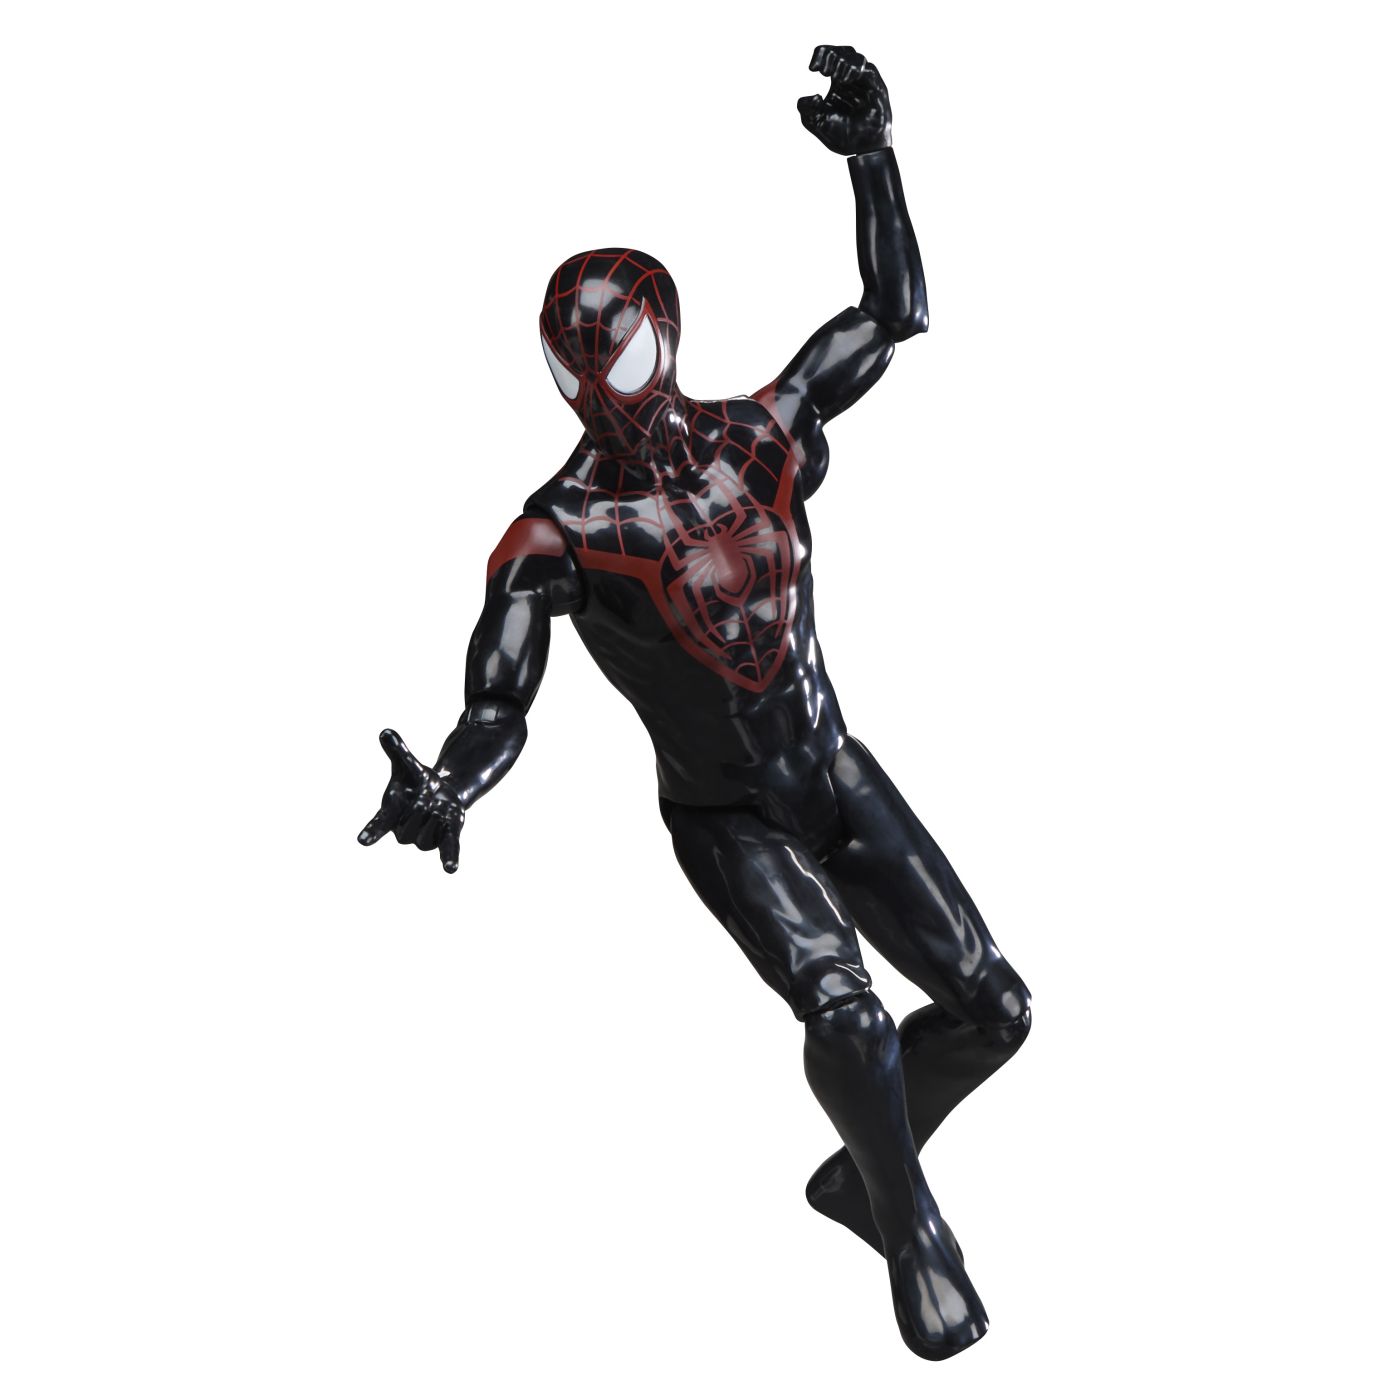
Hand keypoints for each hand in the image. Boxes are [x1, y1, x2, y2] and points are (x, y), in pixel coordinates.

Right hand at [358, 728, 463, 873]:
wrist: (440, 793)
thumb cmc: (417, 782)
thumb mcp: (409, 765)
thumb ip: (398, 751)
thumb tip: (386, 732)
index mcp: (391, 813)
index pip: (378, 824)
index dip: (372, 831)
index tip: (363, 840)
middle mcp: (403, 830)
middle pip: (407, 830)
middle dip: (419, 813)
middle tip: (427, 798)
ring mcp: (423, 837)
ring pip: (426, 838)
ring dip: (435, 820)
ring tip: (438, 808)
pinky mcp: (443, 838)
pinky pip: (446, 850)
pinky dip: (449, 858)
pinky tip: (451, 869)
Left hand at [797, 45, 891, 156]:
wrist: (858, 150)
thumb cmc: (840, 135)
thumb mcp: (814, 121)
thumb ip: (804, 107)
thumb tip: (812, 95)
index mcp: (836, 80)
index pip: (829, 55)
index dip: (820, 54)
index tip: (812, 68)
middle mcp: (851, 77)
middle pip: (843, 51)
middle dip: (830, 55)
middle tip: (823, 70)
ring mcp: (864, 82)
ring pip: (856, 57)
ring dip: (843, 62)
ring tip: (835, 76)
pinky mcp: (876, 88)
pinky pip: (869, 70)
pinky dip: (856, 70)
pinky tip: (846, 78)